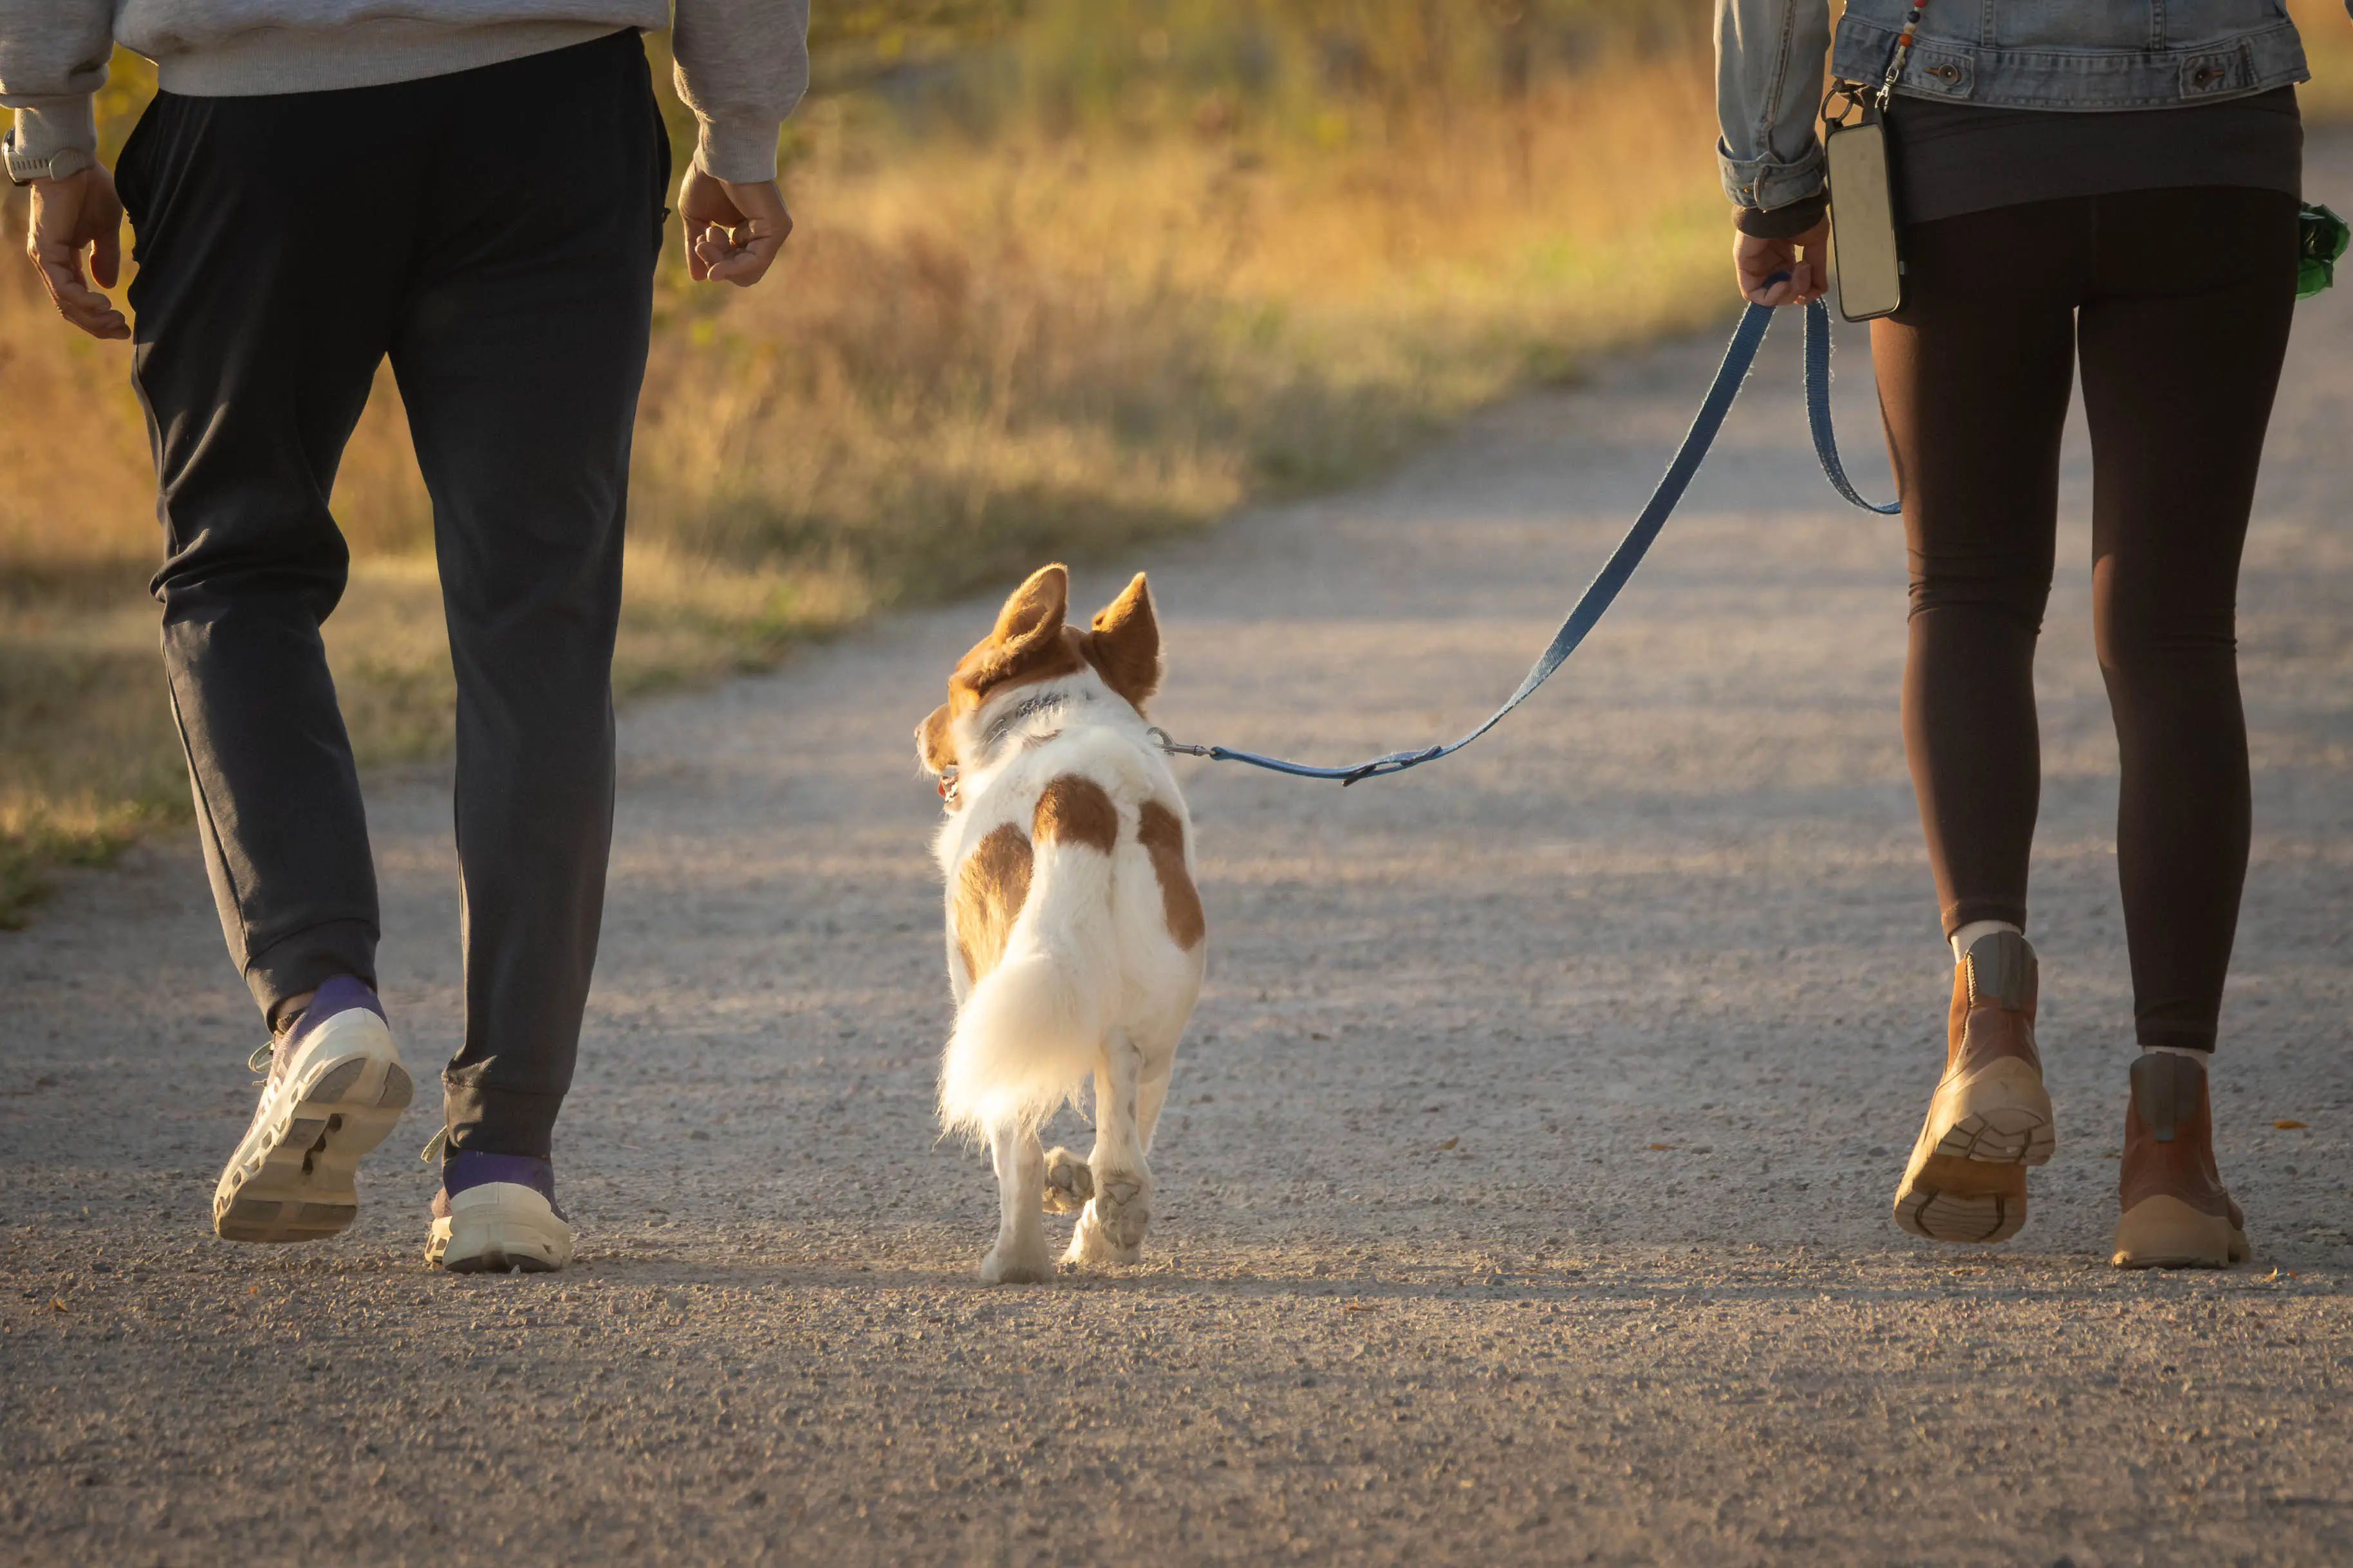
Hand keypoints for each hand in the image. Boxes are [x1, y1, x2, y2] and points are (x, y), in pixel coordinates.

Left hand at [24, 164, 127, 337]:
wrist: (73, 162)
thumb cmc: (89, 189)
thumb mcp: (104, 229)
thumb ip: (105, 256)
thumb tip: (108, 285)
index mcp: (62, 257)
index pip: (76, 297)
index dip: (98, 316)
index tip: (124, 326)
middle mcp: (50, 261)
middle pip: (70, 307)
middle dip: (97, 324)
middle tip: (123, 331)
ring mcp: (45, 257)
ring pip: (65, 302)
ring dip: (92, 317)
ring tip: (117, 321)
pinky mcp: (46, 251)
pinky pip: (63, 287)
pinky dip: (83, 301)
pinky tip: (105, 304)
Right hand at [678, 166, 791, 286]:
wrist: (720, 154)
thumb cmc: (707, 178)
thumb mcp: (695, 219)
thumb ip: (697, 248)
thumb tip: (698, 277)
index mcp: (745, 232)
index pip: (733, 266)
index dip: (712, 261)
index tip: (700, 241)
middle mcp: (762, 235)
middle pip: (741, 273)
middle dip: (715, 262)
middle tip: (703, 240)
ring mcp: (773, 233)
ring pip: (748, 273)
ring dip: (719, 262)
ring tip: (708, 236)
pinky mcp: (777, 229)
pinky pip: (756, 263)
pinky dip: (733, 269)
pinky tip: (715, 269)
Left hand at [1735, 218, 1829, 307]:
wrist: (1786, 202)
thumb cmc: (1800, 216)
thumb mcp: (1815, 243)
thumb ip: (1817, 269)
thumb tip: (1821, 290)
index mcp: (1784, 254)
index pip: (1791, 283)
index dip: (1803, 291)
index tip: (1814, 288)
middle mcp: (1769, 261)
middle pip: (1781, 292)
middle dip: (1797, 291)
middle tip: (1806, 273)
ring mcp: (1756, 264)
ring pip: (1767, 295)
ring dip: (1787, 294)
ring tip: (1796, 278)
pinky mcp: (1744, 266)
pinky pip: (1752, 293)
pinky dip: (1770, 297)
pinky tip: (1783, 286)